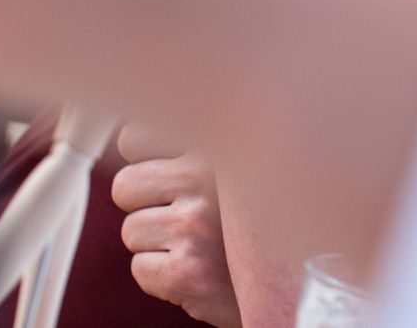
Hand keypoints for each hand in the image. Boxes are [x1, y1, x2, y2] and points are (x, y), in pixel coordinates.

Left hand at [111, 123, 241, 327]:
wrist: (291, 280)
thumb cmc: (255, 221)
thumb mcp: (233, 166)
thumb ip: (192, 145)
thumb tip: (129, 136)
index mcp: (214, 144)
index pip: (133, 139)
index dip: (145, 162)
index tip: (169, 174)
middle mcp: (205, 178)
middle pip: (125, 186)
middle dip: (145, 205)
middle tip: (183, 213)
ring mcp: (196, 225)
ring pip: (131, 231)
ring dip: (158, 242)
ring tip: (199, 242)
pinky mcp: (187, 272)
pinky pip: (140, 270)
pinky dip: (162, 276)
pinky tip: (198, 268)